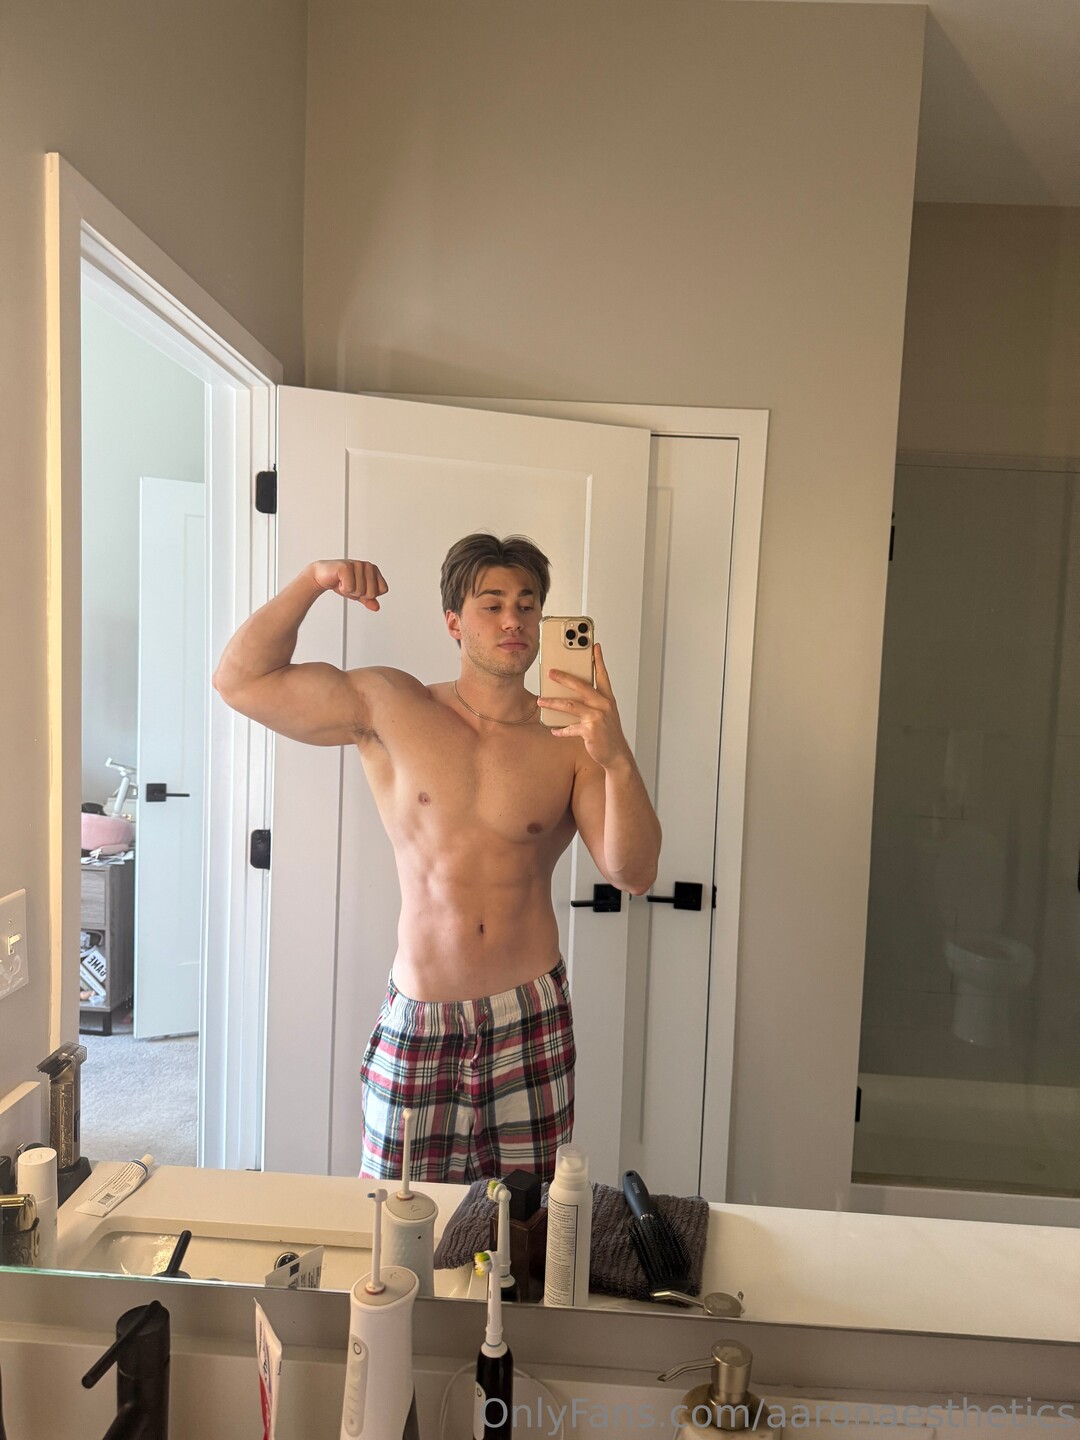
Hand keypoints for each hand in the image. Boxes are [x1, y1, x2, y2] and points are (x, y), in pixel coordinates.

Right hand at [309, 560, 387, 611]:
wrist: (322, 576)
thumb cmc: (341, 581)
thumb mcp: (358, 593)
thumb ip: (369, 600)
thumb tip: (377, 607)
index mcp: (374, 570)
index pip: (383, 589)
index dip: (370, 594)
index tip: (360, 588)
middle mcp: (367, 566)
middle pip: (372, 593)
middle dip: (359, 594)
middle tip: (350, 586)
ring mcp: (357, 565)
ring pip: (361, 591)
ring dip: (350, 591)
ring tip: (344, 582)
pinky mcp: (346, 567)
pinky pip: (350, 588)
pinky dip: (343, 589)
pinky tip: (339, 581)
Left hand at [537, 643, 630, 768]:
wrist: (616, 754)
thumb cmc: (609, 733)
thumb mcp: (606, 713)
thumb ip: (593, 701)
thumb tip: (572, 693)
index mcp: (607, 698)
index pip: (603, 675)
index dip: (598, 660)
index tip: (593, 646)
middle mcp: (603, 705)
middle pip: (581, 686)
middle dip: (564, 677)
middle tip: (550, 672)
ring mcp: (597, 718)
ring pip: (570, 705)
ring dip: (553, 702)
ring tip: (540, 701)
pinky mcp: (590, 731)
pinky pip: (570, 728)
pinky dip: (560, 729)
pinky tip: (553, 729)